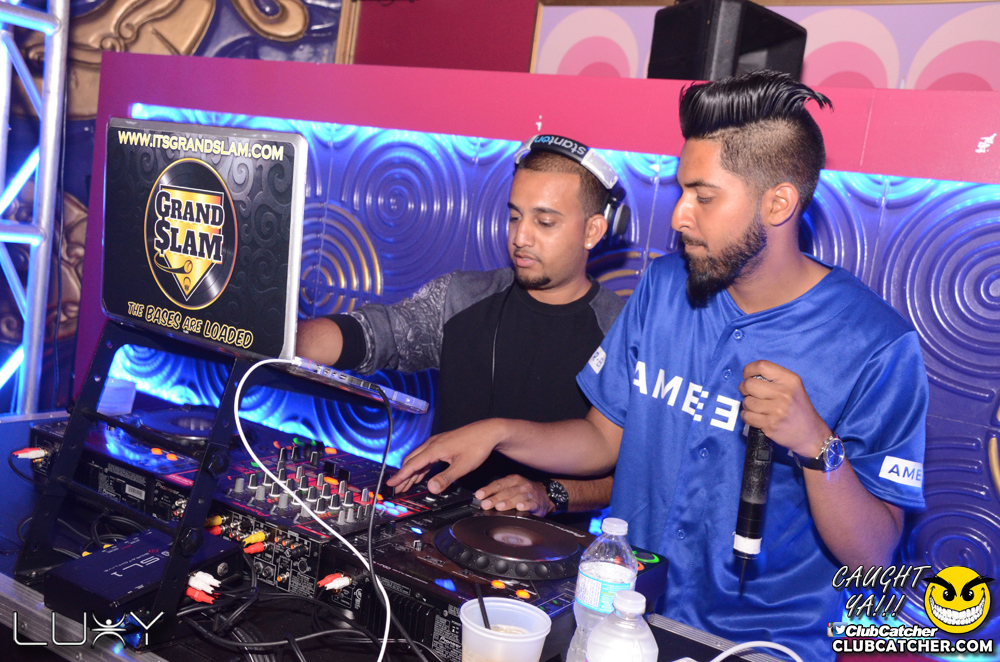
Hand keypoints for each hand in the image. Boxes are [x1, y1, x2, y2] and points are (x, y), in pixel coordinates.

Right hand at [387, 419, 505, 493]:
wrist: (489, 431)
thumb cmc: (478, 445)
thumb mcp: (462, 466)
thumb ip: (446, 478)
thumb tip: (431, 489)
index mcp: (434, 449)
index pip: (412, 464)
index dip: (400, 476)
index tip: (390, 484)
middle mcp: (433, 444)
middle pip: (412, 461)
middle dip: (403, 475)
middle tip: (397, 488)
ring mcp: (437, 443)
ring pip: (418, 458)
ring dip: (411, 472)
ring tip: (405, 485)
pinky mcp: (443, 444)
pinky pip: (426, 457)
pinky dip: (421, 467)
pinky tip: (421, 475)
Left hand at [475, 475, 552, 516]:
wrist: (546, 495)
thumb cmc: (524, 491)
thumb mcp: (512, 487)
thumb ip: (499, 491)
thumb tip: (482, 498)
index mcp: (513, 480)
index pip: (498, 484)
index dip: (488, 490)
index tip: (479, 495)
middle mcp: (521, 485)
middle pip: (507, 491)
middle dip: (495, 498)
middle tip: (485, 504)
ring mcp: (530, 493)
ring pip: (518, 497)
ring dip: (508, 502)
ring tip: (499, 507)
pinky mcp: (537, 503)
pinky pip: (531, 504)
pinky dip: (525, 505)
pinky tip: (519, 507)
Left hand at [739, 360, 830, 457]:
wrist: (811, 434)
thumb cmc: (798, 408)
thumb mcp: (793, 387)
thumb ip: (774, 379)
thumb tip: (748, 376)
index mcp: (790, 380)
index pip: (762, 366)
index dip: (749, 370)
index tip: (747, 376)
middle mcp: (784, 393)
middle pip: (749, 384)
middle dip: (744, 388)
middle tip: (748, 393)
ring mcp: (777, 410)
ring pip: (747, 401)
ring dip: (747, 404)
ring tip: (756, 407)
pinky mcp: (770, 425)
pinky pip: (747, 416)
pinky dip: (747, 416)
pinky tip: (755, 416)